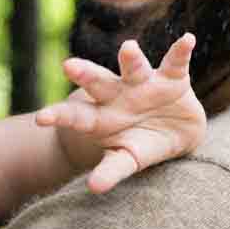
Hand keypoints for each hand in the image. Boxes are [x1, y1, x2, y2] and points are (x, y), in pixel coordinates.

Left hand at [34, 34, 205, 193]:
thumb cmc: (141, 145)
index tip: (41, 118)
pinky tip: (188, 40)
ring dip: (131, 59)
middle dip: (86, 75)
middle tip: (69, 66)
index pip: (77, 115)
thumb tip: (94, 188)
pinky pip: (176, 63)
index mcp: (101, 116)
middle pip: (99, 83)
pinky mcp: (171, 78)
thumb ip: (111, 170)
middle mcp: (118, 94)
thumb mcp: (126, 159)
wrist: (174, 132)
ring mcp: (144, 83)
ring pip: (134, 68)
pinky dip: (182, 52)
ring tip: (129, 48)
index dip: (61, 116)